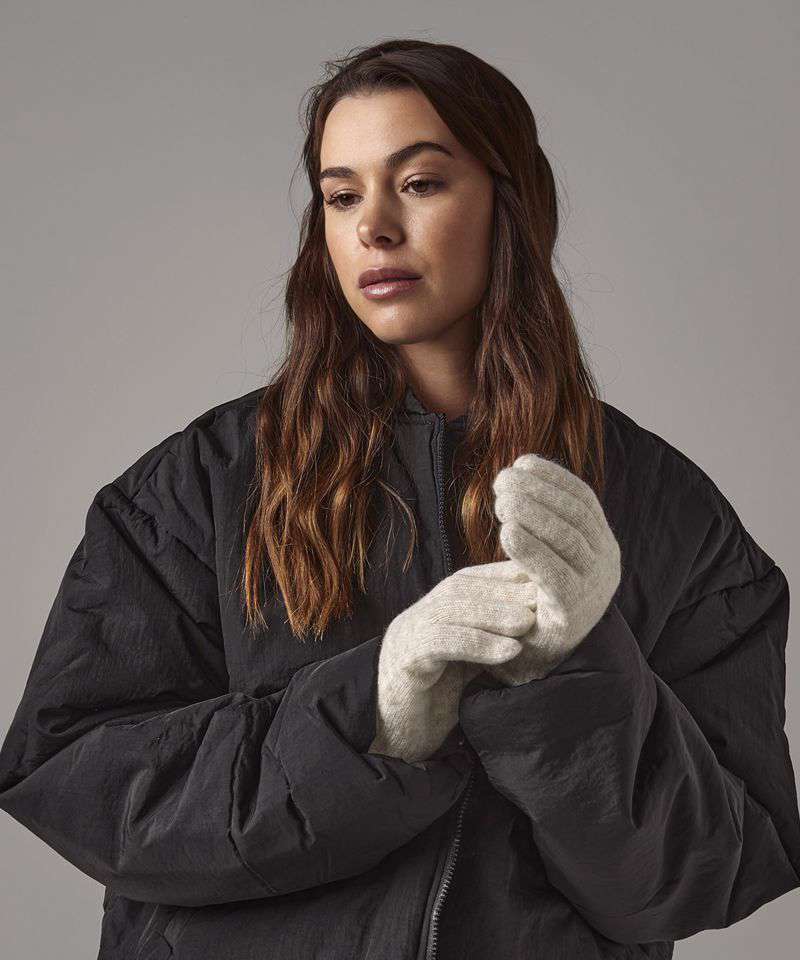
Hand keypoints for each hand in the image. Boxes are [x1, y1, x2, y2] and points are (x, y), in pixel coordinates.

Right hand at [368, 560, 537, 762]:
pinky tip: (510, 651)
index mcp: (432, 613)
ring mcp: (406, 635)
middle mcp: (416, 617)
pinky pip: (439, 642)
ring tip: (529, 622)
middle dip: (504, 590)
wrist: (394, 744)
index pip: (470, 580)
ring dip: (494, 614)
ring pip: (449, 610)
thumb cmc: (436, 705)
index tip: (543, 580)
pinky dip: (477, 643)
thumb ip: (491, 643)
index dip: (505, 576)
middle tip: (543, 597)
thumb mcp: (468, 667)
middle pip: (460, 588)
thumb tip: (535, 624)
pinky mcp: (404, 662)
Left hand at [488, 452, 620, 684]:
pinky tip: (505, 533)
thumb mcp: (548, 554)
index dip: (553, 477)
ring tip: (501, 500)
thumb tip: (518, 469)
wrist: (542, 658)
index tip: (522, 461)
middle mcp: (606, 563)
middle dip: (538, 492)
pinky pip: (554, 576)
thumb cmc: (537, 597)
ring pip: (568, 541)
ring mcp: (594, 589)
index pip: (583, 499)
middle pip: (574, 516)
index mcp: (602, 544)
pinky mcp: (574, 612)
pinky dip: (531, 551)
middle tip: (502, 479)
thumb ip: (542, 519)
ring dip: (534, 514)